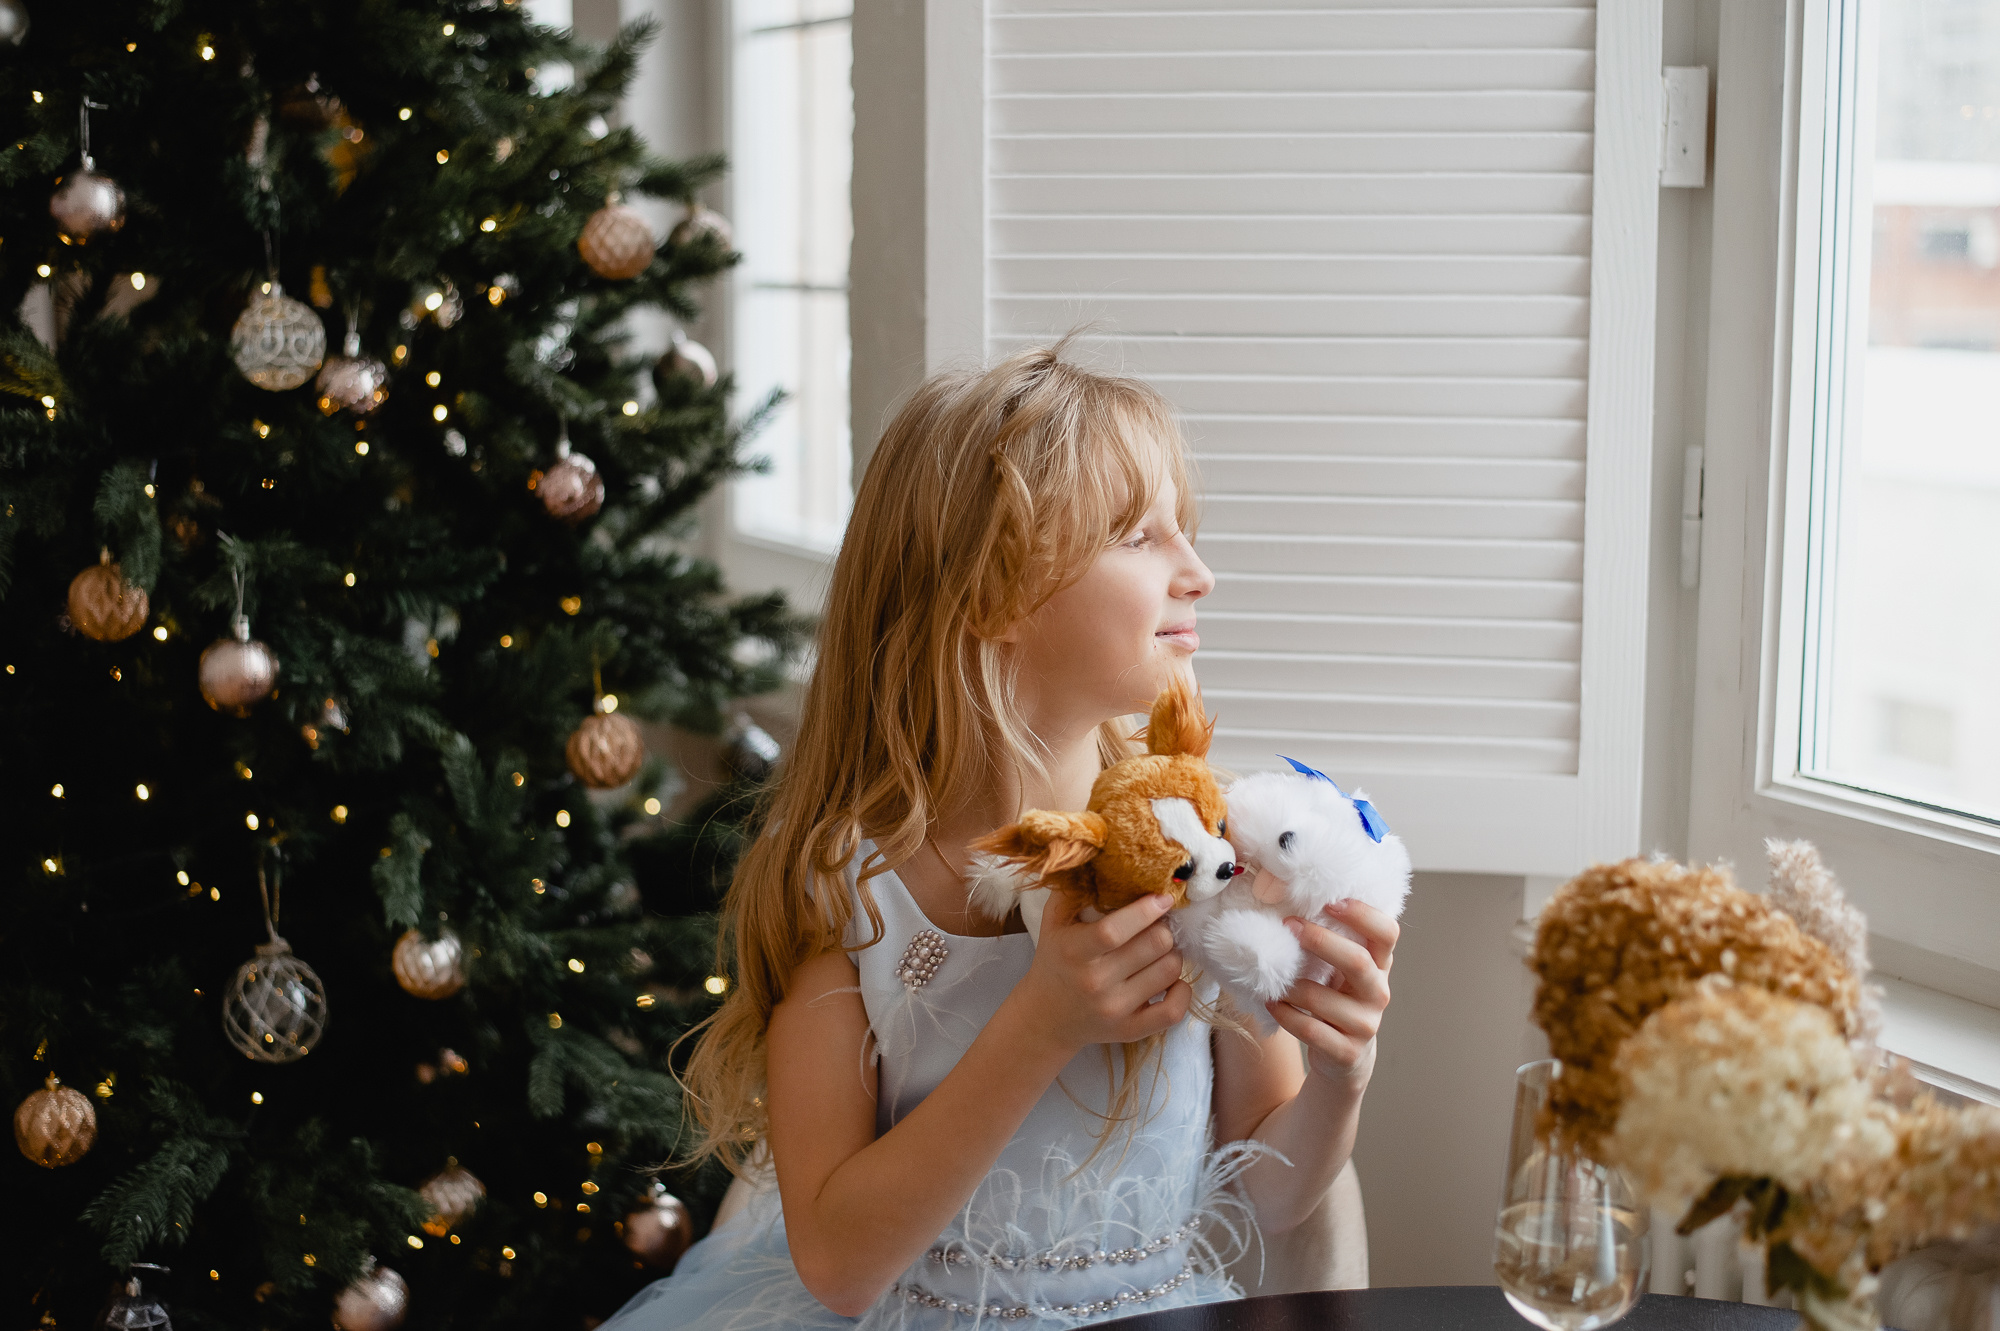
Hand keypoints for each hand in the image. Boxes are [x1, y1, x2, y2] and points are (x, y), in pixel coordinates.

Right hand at [1006, 890, 1191, 1054]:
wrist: (1046, 1017)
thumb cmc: (1055, 959)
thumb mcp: (1054, 921)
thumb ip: (1075, 889)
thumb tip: (1102, 854)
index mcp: (1073, 951)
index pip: (1114, 931)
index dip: (1145, 911)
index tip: (1163, 897)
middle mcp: (1095, 983)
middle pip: (1153, 946)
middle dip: (1164, 928)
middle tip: (1161, 922)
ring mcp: (1115, 1010)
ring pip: (1169, 971)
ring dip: (1172, 953)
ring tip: (1161, 947)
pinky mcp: (1131, 1031)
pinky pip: (1173, 1012)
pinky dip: (1182, 991)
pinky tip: (1173, 979)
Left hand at [1265, 899, 1396, 1085]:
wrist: (1343, 1058)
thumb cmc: (1335, 1000)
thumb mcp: (1340, 971)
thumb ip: (1331, 942)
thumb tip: (1286, 898)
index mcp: (1379, 965)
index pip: (1387, 932)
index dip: (1362, 914)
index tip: (1329, 901)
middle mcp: (1378, 993)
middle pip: (1358, 961)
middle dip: (1321, 940)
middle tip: (1289, 925)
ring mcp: (1366, 1025)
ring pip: (1323, 999)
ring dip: (1290, 985)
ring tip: (1270, 977)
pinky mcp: (1347, 1052)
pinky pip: (1310, 1030)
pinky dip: (1285, 1014)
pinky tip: (1271, 1003)